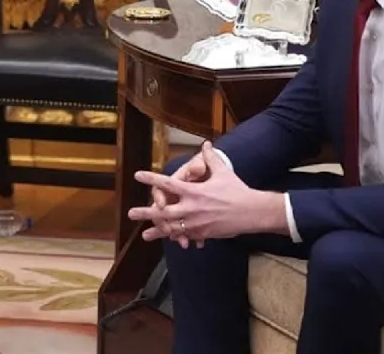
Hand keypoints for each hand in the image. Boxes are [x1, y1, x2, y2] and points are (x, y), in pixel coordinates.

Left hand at [127, 142, 286, 241]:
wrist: (253, 212)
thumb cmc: (237, 190)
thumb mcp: (223, 172)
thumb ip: (211, 158)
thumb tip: (206, 144)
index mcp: (194, 191)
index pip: (168, 184)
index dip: (151, 179)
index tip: (137, 175)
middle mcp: (192, 208)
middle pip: (164, 212)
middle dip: (146, 212)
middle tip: (130, 213)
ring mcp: (197, 223)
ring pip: (172, 228)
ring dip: (158, 231)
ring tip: (144, 235)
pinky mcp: (204, 233)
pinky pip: (186, 236)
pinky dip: (177, 237)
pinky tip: (167, 239)